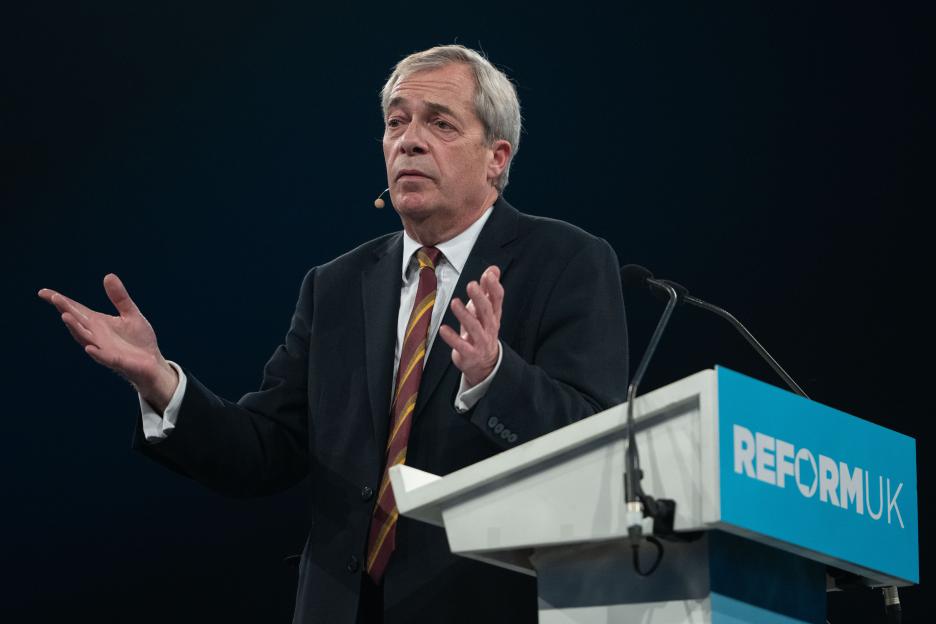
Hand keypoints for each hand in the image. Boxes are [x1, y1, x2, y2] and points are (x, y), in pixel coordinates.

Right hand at [38, 273, 177, 411]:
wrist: (153, 363)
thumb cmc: (139, 340)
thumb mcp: (131, 314)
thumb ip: (119, 298)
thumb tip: (108, 275)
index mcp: (98, 323)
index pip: (76, 310)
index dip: (60, 302)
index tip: (43, 292)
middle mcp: (96, 336)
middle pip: (77, 322)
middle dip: (66, 311)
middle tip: (55, 298)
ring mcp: (105, 349)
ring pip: (86, 339)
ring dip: (76, 328)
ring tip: (65, 316)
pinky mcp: (117, 361)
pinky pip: (105, 358)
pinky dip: (97, 353)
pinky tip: (90, 347)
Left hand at [439, 265, 503, 386]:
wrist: (484, 363)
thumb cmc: (482, 331)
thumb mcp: (486, 310)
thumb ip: (488, 290)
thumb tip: (493, 269)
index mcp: (493, 315)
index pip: (497, 299)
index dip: (494, 287)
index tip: (488, 275)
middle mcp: (489, 328)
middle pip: (486, 311)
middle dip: (479, 298)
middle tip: (471, 285)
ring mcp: (480, 342)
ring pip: (474, 327)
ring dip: (464, 315)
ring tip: (455, 303)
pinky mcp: (469, 353)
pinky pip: (461, 345)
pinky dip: (452, 337)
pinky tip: (443, 329)